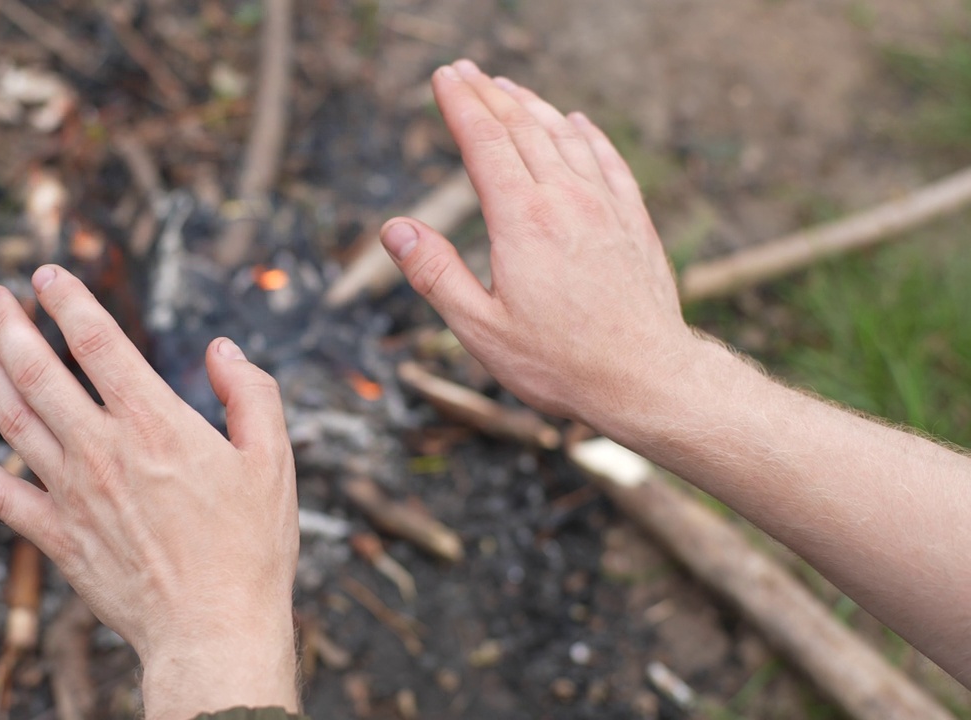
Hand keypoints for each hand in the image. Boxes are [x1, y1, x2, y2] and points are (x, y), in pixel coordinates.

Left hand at [0, 265, 299, 718]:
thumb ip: (251, 393)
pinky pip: (0, 497)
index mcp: (156, 423)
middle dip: (9, 326)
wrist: (214, 629)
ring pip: (13, 421)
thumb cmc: (251, 546)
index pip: (98, 341)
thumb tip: (221, 347)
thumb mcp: (273, 459)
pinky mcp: (58, 538)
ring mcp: (73, 494)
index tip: (46, 274)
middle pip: (39, 371)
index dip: (68, 301)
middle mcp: (102, 449)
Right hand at [382, 59, 698, 423]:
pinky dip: (587, 134)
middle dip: (488, 94)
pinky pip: (607, 160)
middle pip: (521, 128)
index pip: (483, 143)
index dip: (460, 105)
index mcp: (521, 220)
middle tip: (465, 70)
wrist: (645, 378)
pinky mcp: (634, 222)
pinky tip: (578, 122)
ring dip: (532, 106)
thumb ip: (435, 274)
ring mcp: (604, 206)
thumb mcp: (480, 328)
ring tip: (509, 87)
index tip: (443, 78)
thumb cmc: (558, 362)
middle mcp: (565, 199)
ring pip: (564, 136)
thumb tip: (395, 229)